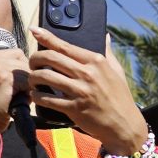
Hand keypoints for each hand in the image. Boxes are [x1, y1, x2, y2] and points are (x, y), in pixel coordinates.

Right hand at [0, 45, 27, 136]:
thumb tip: (35, 64)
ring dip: (27, 85)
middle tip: (14, 93)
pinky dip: (27, 92)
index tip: (13, 85)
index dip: (21, 71)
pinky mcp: (4, 77)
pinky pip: (28, 80)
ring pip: (27, 71)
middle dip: (25, 77)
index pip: (17, 54)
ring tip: (15, 96)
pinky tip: (17, 100)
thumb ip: (8, 67)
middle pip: (23, 60)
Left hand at [29, 28, 147, 151]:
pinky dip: (37, 96)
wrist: (125, 125)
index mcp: (96, 61)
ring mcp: (80, 91)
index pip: (65, 46)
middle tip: (32, 63)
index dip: (46, 37)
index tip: (34, 31)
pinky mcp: (74, 108)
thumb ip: (108, 52)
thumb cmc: (120, 98)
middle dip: (35, 59)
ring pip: (45, 77)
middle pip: (50, 58)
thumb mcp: (117, 71)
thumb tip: (105, 36)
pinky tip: (37, 95)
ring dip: (33, 77)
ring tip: (33, 80)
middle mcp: (87, 74)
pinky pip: (47, 99)